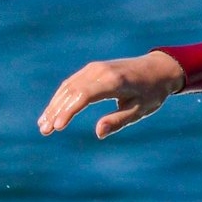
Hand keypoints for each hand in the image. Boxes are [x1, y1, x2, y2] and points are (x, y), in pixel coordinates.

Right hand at [38, 51, 184, 138]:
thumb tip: (99, 133)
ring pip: (68, 87)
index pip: (84, 96)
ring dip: (54, 105)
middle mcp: (100, 71)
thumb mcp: (140, 110)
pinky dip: (61, 97)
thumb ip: (119, 120)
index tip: (58, 127)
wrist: (158, 68)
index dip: (69, 111)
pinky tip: (54, 111)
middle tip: (44, 131)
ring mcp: (95, 68)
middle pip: (71, 91)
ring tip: (43, 125)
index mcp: (114, 82)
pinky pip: (72, 83)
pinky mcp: (92, 69)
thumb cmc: (152, 93)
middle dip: (56, 111)